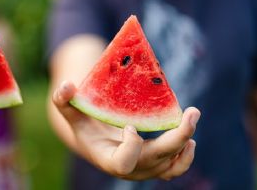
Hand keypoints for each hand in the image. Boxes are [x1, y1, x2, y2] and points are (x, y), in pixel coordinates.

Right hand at [52, 81, 199, 179]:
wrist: (96, 143)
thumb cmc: (84, 126)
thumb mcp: (71, 113)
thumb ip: (63, 101)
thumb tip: (66, 86)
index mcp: (107, 159)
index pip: (123, 163)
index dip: (131, 146)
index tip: (129, 125)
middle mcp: (129, 170)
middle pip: (157, 161)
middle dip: (177, 138)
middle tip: (192, 112)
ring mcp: (145, 170)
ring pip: (171, 166)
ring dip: (185, 145)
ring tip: (190, 119)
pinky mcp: (156, 166)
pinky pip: (175, 169)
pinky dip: (185, 155)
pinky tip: (189, 138)